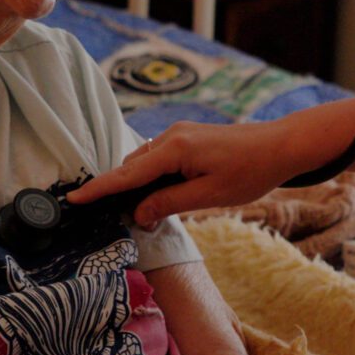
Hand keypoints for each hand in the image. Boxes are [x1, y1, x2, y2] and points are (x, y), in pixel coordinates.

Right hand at [67, 119, 307, 226]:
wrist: (281, 145)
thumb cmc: (249, 171)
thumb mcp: (208, 195)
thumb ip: (169, 203)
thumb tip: (137, 213)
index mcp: (174, 149)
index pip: (127, 173)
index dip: (99, 189)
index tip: (74, 200)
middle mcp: (171, 137)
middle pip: (132, 167)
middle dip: (117, 191)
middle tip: (106, 219)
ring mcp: (179, 135)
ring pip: (144, 163)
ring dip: (136, 186)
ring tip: (132, 213)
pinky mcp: (188, 139)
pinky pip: (158, 159)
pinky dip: (150, 177)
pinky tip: (154, 196)